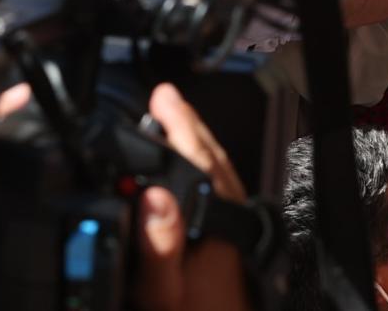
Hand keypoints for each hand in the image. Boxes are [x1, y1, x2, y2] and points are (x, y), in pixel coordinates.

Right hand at [131, 83, 252, 310]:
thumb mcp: (163, 290)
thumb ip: (157, 245)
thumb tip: (153, 194)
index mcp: (213, 222)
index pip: (196, 160)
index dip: (175, 125)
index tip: (159, 97)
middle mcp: (229, 220)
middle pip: (211, 159)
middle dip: (187, 124)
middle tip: (165, 97)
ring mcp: (234, 230)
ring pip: (220, 173)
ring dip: (198, 144)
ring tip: (177, 122)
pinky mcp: (234, 242)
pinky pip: (221, 190)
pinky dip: (206, 168)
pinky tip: (193, 173)